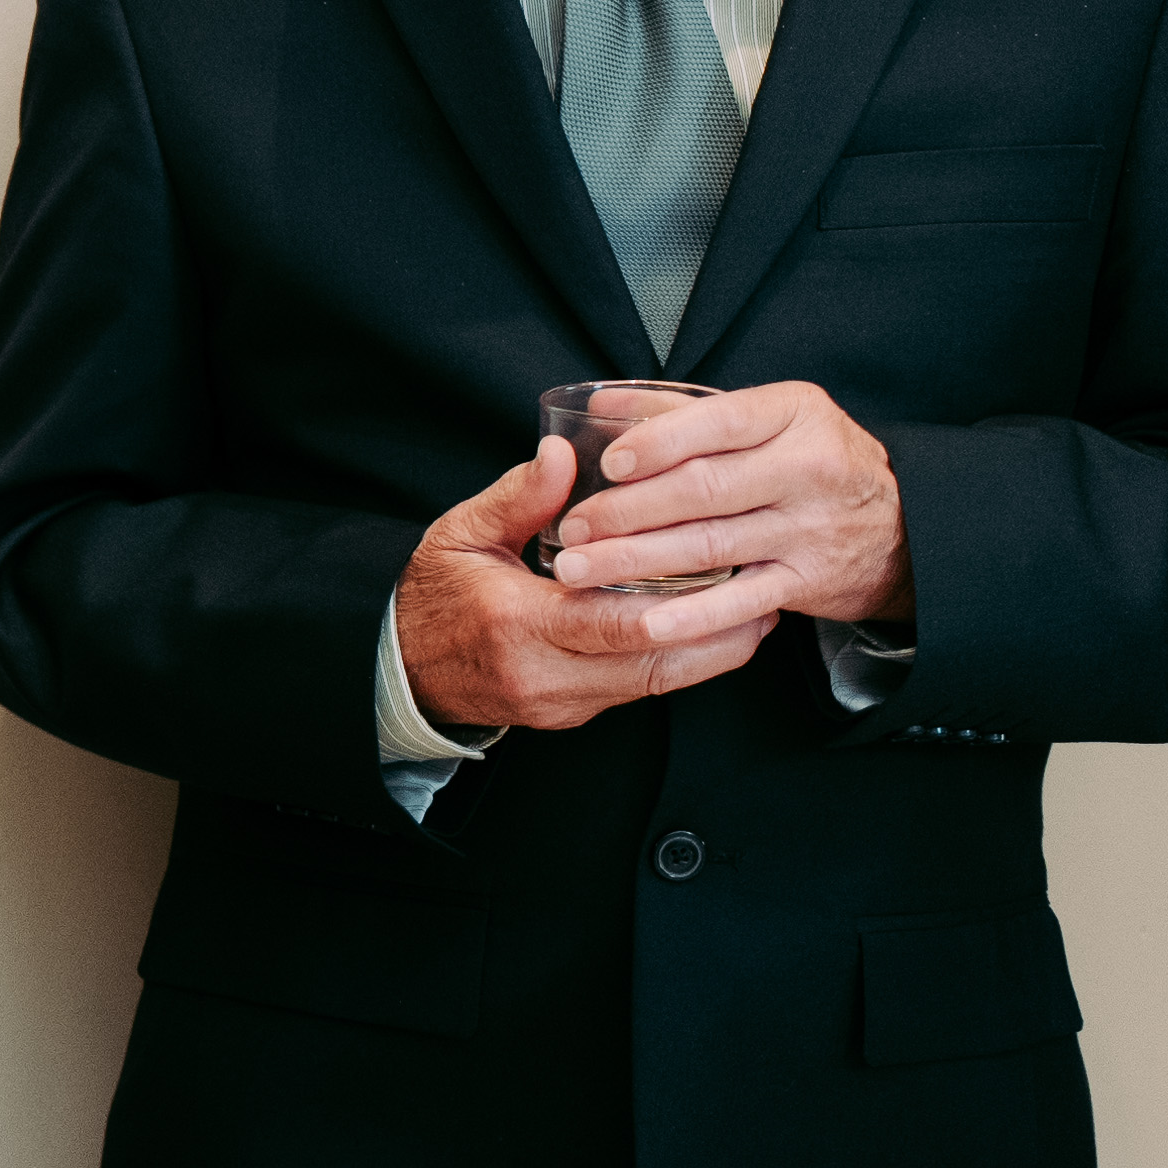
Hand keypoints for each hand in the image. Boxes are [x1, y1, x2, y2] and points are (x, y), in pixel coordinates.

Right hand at [396, 441, 781, 733]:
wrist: (399, 670)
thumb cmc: (430, 598)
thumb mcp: (460, 535)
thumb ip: (516, 497)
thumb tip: (562, 453)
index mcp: (517, 623)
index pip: (616, 621)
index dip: (684, 604)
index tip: (731, 576)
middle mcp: (545, 674)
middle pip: (654, 662)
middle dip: (719, 635)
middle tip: (768, 600)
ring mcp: (560, 702)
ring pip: (654, 683)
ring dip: (710, 654)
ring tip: (755, 619)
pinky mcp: (571, 714)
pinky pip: (636, 690)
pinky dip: (677, 662)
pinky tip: (706, 636)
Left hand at [548, 379, 911, 630]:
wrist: (902, 524)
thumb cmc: (811, 461)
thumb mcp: (768, 418)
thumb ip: (684, 410)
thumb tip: (602, 403)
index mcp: (794, 414)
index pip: (719, 422)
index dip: (659, 443)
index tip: (608, 464)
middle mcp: (808, 468)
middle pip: (704, 488)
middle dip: (628, 510)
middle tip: (573, 526)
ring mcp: (811, 528)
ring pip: (711, 544)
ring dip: (637, 559)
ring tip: (580, 567)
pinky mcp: (810, 580)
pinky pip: (742, 601)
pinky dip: (693, 615)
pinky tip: (645, 622)